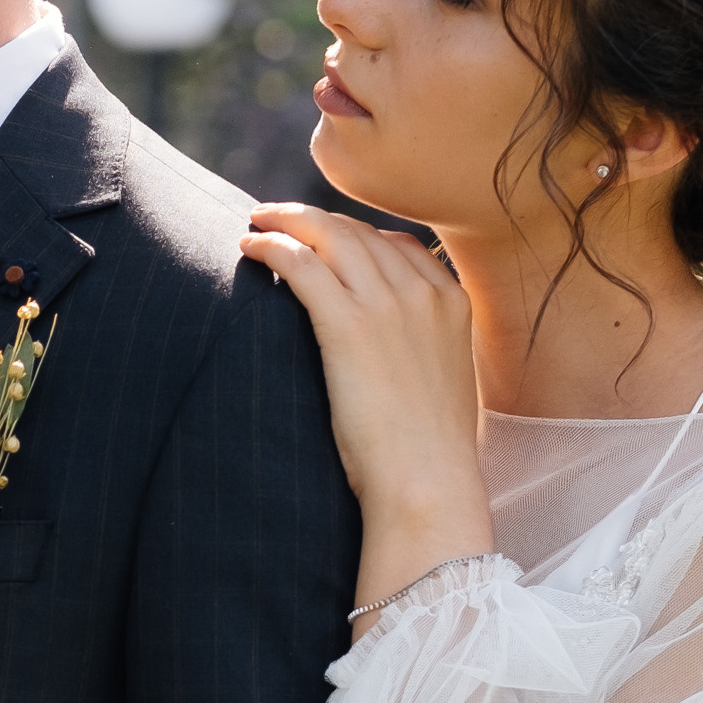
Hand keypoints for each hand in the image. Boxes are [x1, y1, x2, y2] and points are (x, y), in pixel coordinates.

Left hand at [240, 203, 493, 610]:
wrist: (428, 484)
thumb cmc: (431, 455)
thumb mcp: (446, 387)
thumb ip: (427, 352)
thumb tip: (396, 355)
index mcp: (453, 304)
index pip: (399, 245)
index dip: (355, 235)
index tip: (324, 239)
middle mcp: (423, 293)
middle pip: (360, 231)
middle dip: (314, 219)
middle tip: (278, 219)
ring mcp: (387, 304)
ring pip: (328, 234)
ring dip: (286, 220)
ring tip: (257, 222)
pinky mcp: (348, 325)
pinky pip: (301, 262)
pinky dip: (272, 245)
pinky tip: (249, 246)